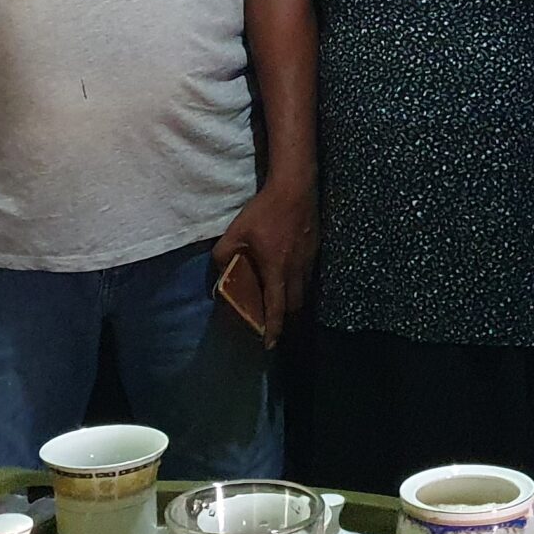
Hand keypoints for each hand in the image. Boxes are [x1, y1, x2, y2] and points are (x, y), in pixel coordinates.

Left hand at [213, 180, 316, 346]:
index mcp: (276, 270)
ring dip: (292, 301)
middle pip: (294, 306)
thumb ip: (223, 256)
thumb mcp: (235, 232)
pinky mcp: (315, 250)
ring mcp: (309, 261)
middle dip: (284, 318)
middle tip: (272, 322)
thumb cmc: (264, 212)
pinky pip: (308, 276)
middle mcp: (296, 271)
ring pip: (303, 291)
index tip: (269, 344)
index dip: (273, 329)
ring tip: (280, 302)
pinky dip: (298, 284)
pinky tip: (289, 277)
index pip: (276, 308)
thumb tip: (219, 273)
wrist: (295, 188)